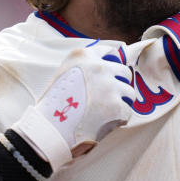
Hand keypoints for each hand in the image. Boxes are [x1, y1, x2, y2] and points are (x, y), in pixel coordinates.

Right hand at [13, 47, 134, 168]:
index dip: (109, 63)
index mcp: (83, 56)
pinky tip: (105, 123)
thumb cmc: (52, 105)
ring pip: (129, 92)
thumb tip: (103, 70)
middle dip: (119, 84)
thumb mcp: (62, 74)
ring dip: (121, 102)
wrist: (50, 129)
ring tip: (107, 112)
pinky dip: (119, 119)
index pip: (108, 51)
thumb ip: (83, 68)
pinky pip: (127, 111)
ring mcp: (109, 86)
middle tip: (107, 98)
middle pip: (124, 72)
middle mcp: (99, 67)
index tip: (109, 72)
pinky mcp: (117, 106)